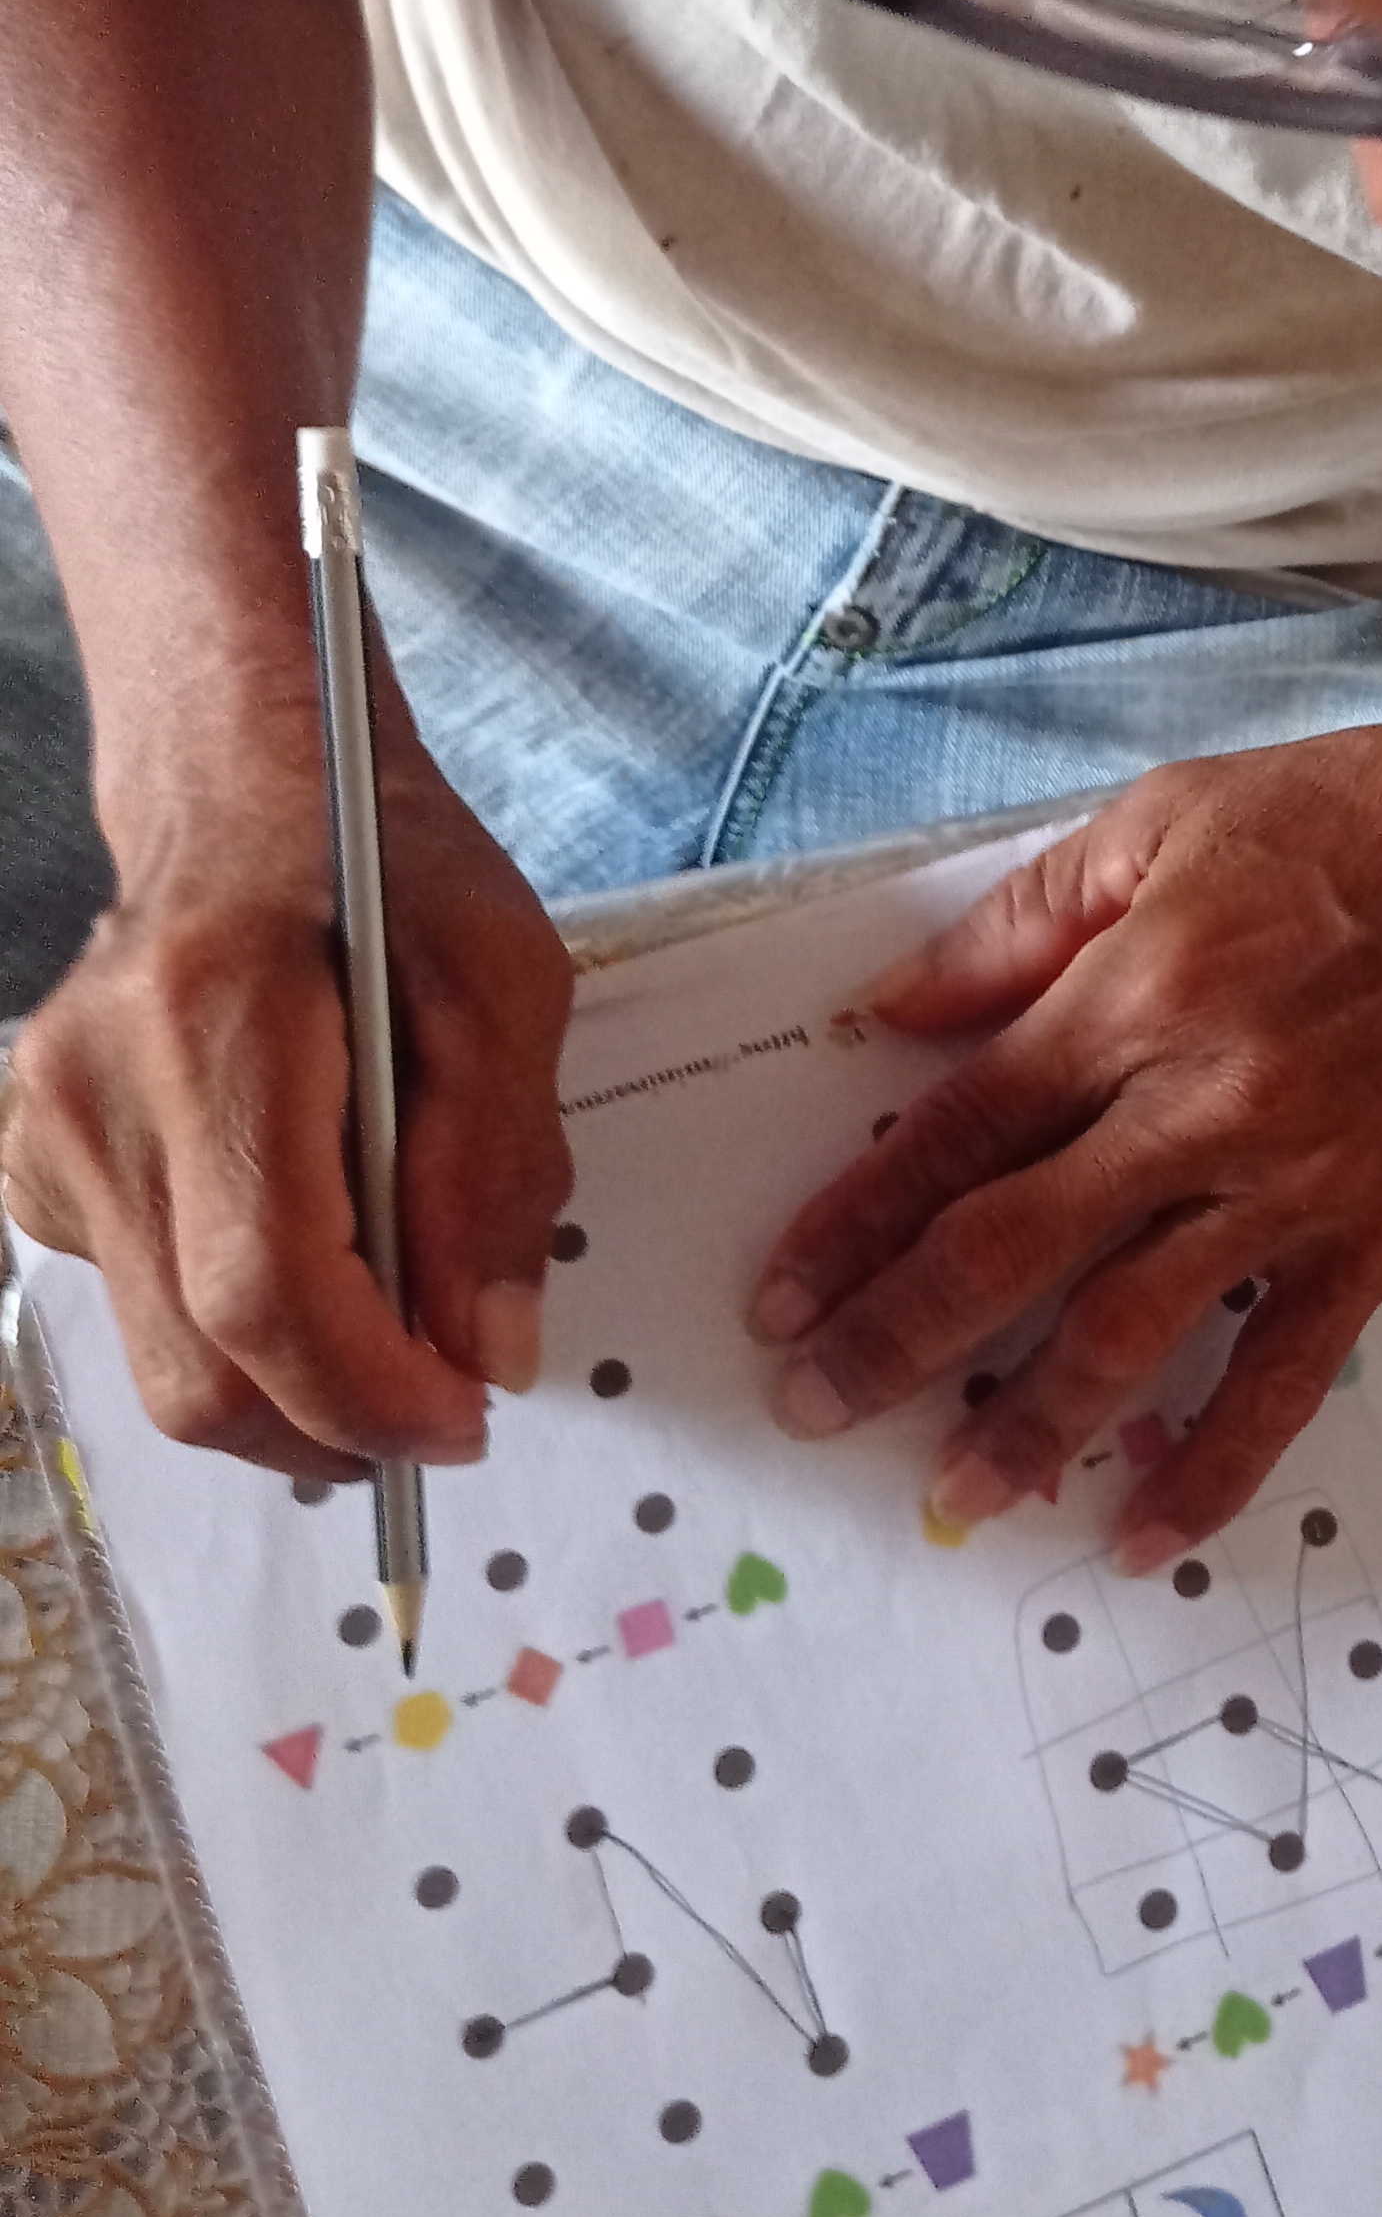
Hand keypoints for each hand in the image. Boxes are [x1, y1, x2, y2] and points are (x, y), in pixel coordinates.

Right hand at [2, 695, 575, 1478]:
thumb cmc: (378, 868)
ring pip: (166, 1364)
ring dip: (291, 1392)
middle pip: (201, 1365)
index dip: (370, 1391)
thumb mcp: (499, 983)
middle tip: (441, 1407)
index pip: (266, 1289)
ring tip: (388, 1336)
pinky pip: (140, 1311)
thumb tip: (488, 1347)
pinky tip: (305, 1255)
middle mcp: (96, 1093)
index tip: (464, 1417)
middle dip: (336, 1426)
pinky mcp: (36, 1170)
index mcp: (215, 1024)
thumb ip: (499, 1169)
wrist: (238, 789)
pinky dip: (235, 1330)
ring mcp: (45, 1137)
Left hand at [747, 716, 1381, 1556]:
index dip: (859, 1221)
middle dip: (900, 1340)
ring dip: (1030, 1424)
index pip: (960, 1133)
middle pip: (1016, 1249)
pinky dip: (1213, 1463)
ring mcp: (1291, 1185)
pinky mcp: (1373, 1239)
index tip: (782, 1293)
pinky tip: (1144, 1530)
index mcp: (1137, 990)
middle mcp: (1202, 1104)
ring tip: (956, 1495)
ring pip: (1130, 1333)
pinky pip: (1281, 1375)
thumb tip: (892, 1013)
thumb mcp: (1167, 817)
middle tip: (816, 1408)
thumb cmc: (1358, 824)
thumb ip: (1021, 922)